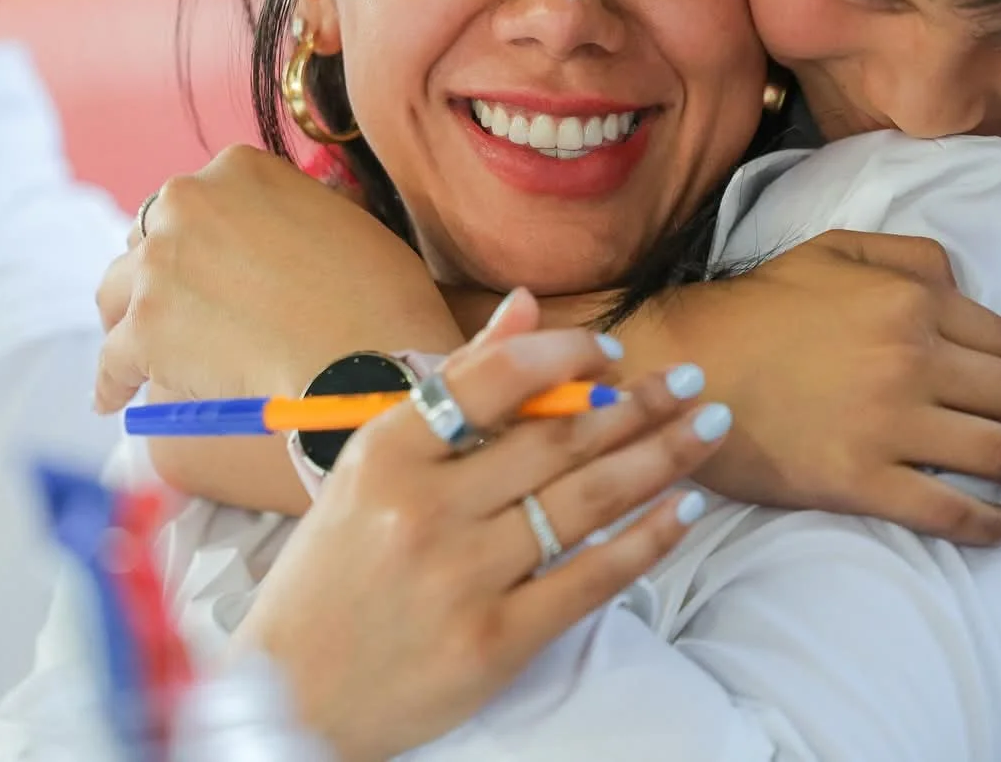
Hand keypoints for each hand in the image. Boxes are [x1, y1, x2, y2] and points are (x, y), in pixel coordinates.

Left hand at [95, 145, 465, 412]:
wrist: (363, 356)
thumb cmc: (377, 294)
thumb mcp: (346, 218)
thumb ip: (299, 209)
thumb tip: (290, 224)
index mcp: (237, 167)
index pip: (195, 198)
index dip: (200, 238)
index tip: (206, 267)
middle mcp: (186, 201)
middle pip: (148, 237)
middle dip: (161, 271)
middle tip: (177, 308)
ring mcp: (159, 265)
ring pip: (117, 291)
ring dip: (128, 318)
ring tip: (136, 351)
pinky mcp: (144, 329)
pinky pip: (112, 361)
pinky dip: (111, 382)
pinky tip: (112, 400)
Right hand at [233, 290, 727, 761]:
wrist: (292, 695)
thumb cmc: (333, 569)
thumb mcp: (369, 468)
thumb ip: (452, 386)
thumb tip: (524, 305)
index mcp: (386, 454)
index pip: (495, 379)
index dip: (567, 355)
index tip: (613, 350)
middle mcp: (426, 510)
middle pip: (558, 439)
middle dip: (639, 403)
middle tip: (691, 381)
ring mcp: (463, 578)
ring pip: (587, 500)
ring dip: (661, 456)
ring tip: (708, 426)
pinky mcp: (496, 642)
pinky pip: (592, 579)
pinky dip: (647, 539)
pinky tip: (684, 508)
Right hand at [617, 229, 1000, 544]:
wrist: (687, 365)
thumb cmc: (754, 306)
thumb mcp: (832, 250)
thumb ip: (908, 256)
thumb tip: (964, 282)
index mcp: (912, 301)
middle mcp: (913, 359)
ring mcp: (890, 423)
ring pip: (999, 454)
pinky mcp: (862, 479)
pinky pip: (948, 509)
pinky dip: (990, 524)